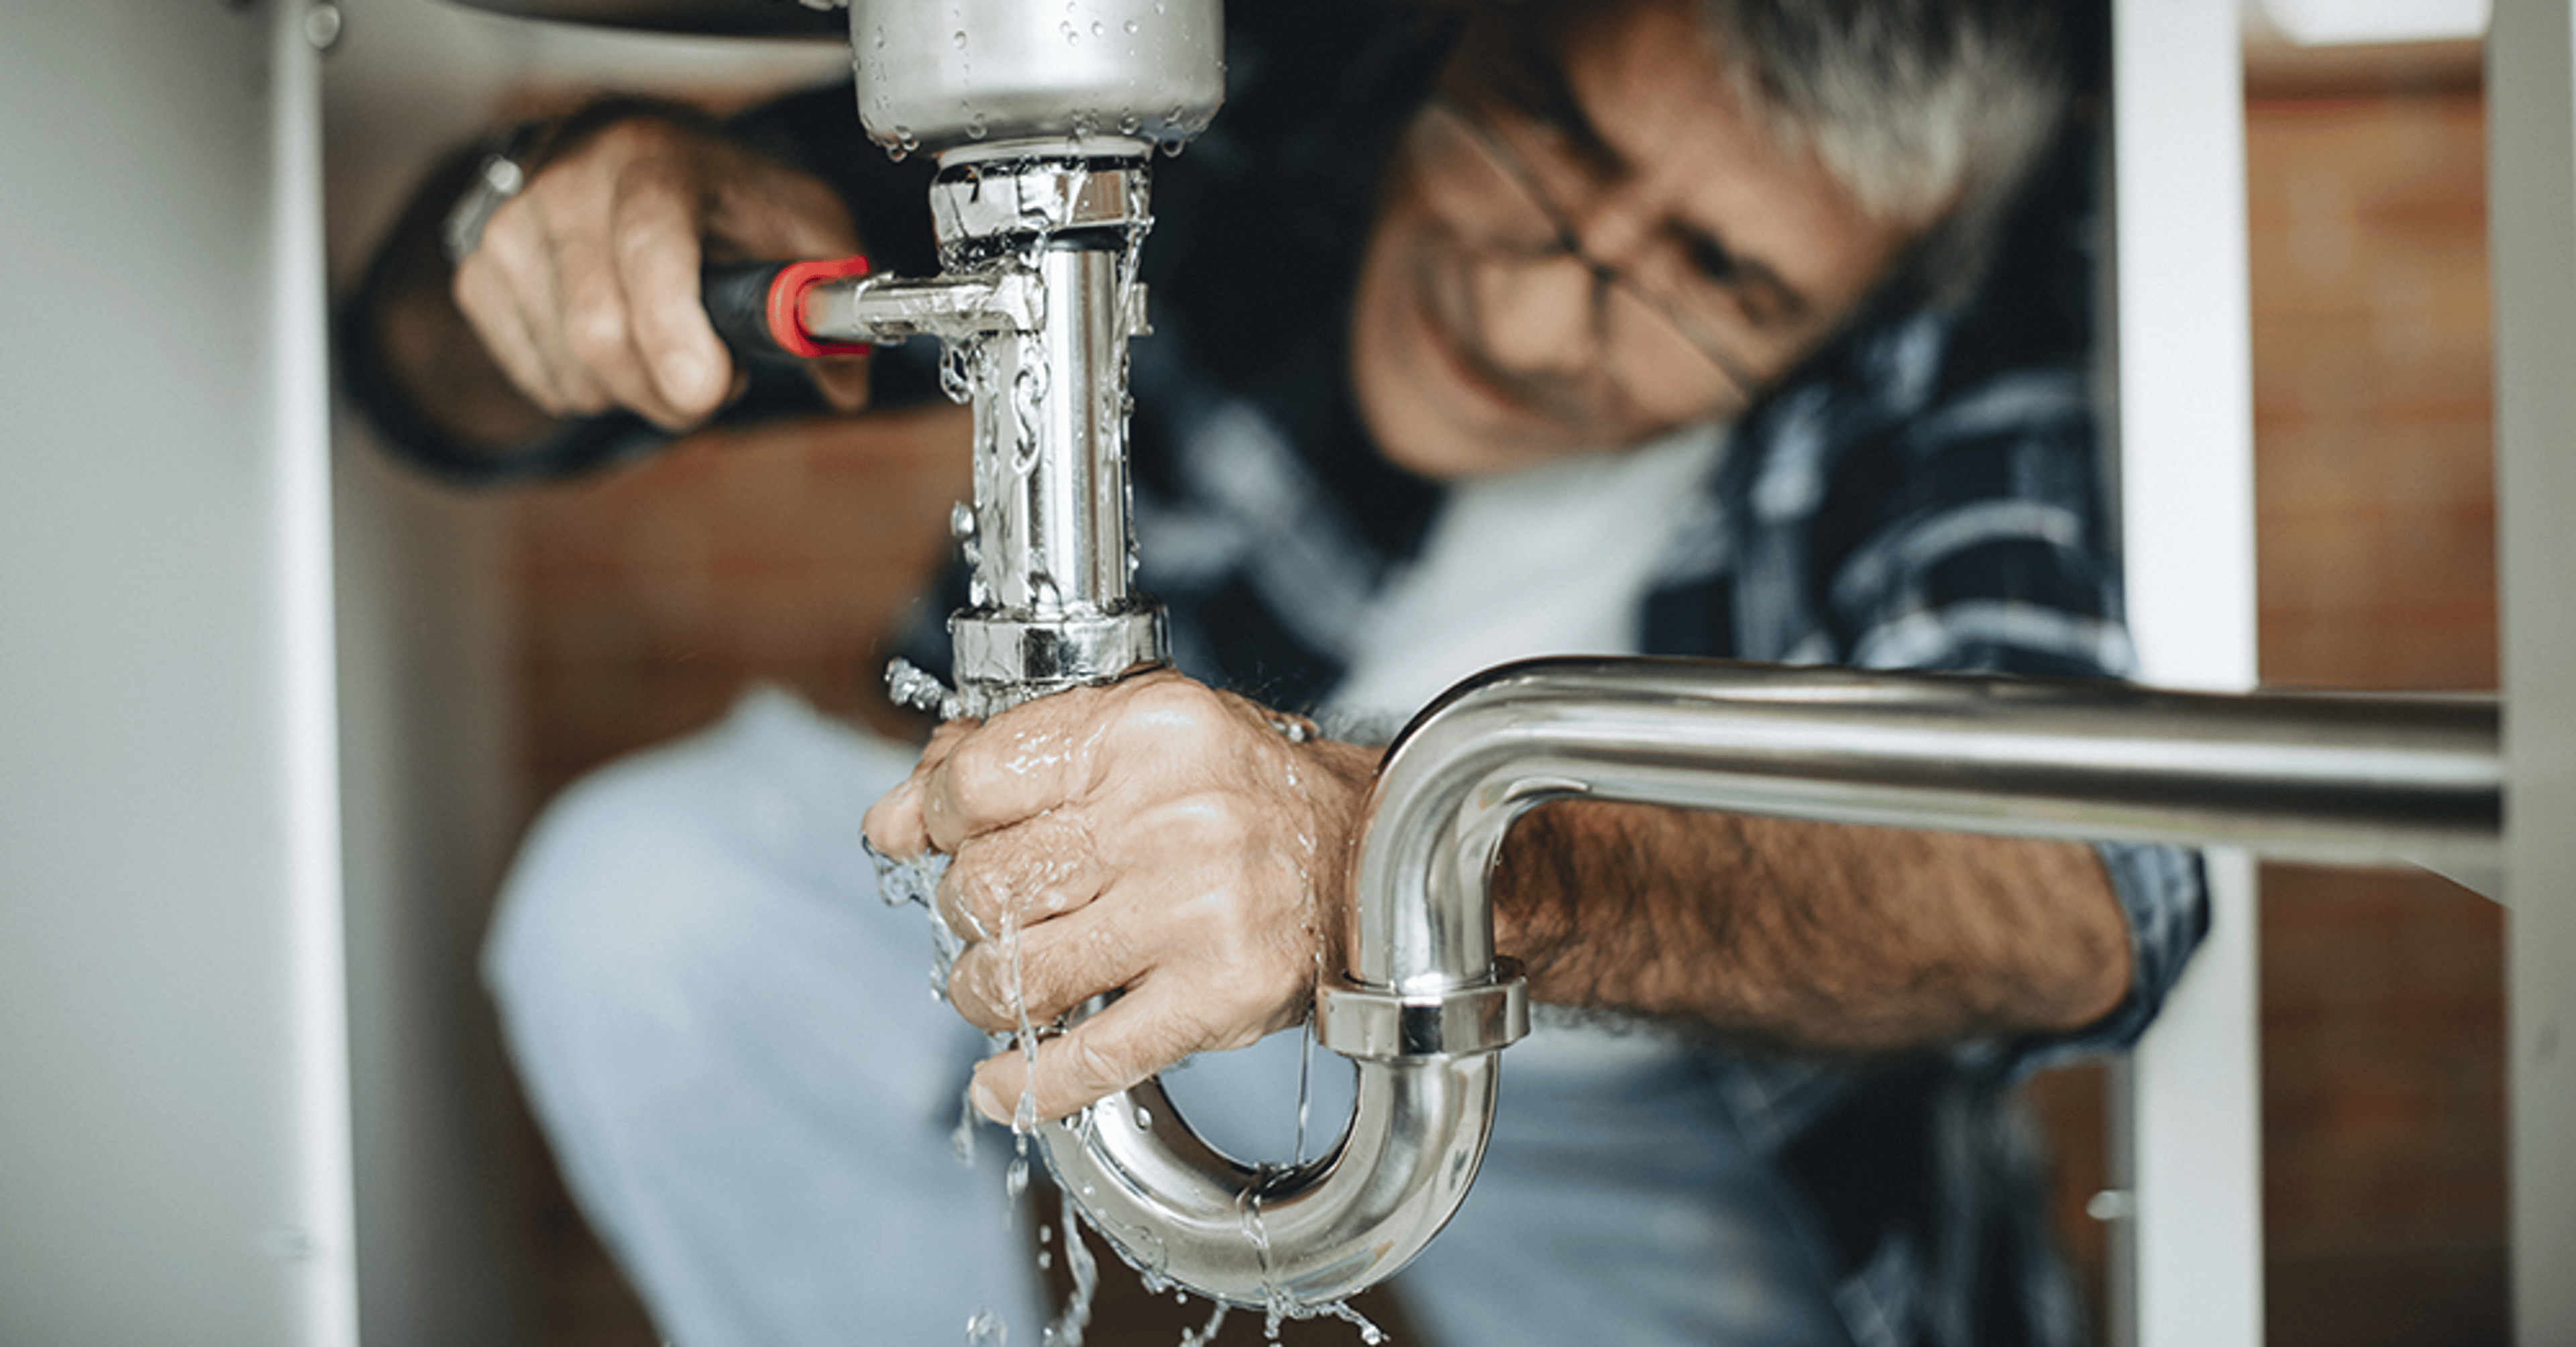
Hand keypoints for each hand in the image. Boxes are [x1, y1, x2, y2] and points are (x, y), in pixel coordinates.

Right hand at [453, 110, 870, 430]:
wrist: (629, 154)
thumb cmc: (719, 194)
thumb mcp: (799, 223)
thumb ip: (830, 298)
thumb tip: (847, 384)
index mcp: (653, 161)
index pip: (650, 248)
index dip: (672, 331)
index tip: (704, 390)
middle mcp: (568, 184)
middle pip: (601, 333)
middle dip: (669, 392)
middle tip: (711, 382)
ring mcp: (513, 229)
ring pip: (572, 370)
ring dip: (634, 393)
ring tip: (665, 347)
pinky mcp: (481, 273)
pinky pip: (540, 380)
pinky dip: (590, 391)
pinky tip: (617, 346)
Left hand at [862, 672, 1379, 1123]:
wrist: (1374, 858)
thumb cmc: (1244, 794)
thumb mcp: (1137, 738)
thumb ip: (1011, 760)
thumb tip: (893, 819)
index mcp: (1146, 731)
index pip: (975, 781)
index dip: (934, 818)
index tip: (939, 837)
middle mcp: (1172, 815)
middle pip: (985, 884)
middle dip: (967, 912)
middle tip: (996, 915)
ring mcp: (1197, 910)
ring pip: (1018, 974)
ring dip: (985, 992)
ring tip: (1006, 985)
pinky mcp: (1218, 996)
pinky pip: (1087, 1058)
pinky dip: (1026, 1083)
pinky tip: (1000, 1086)